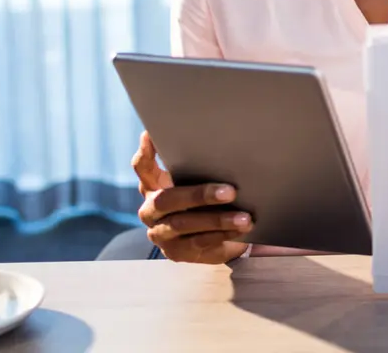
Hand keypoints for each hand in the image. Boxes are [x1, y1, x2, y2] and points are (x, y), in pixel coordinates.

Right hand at [132, 131, 251, 263]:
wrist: (216, 238)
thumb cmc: (208, 201)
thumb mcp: (201, 182)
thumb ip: (200, 169)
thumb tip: (227, 147)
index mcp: (153, 186)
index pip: (143, 167)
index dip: (146, 152)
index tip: (152, 135)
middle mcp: (151, 210)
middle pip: (167, 200)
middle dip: (199, 195)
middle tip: (230, 192)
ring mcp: (161, 233)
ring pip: (184, 224)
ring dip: (218, 219)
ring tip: (244, 218)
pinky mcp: (176, 252)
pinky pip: (199, 243)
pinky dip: (222, 235)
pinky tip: (239, 230)